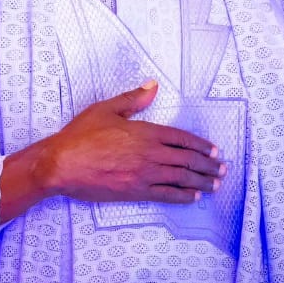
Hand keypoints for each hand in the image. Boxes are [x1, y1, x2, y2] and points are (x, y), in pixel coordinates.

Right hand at [37, 80, 223, 204]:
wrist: (62, 164)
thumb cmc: (80, 135)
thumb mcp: (105, 109)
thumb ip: (132, 99)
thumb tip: (153, 86)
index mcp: (144, 132)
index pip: (180, 138)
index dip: (199, 144)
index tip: (213, 150)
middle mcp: (149, 154)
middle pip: (186, 159)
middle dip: (207, 164)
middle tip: (222, 168)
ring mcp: (144, 174)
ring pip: (181, 178)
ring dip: (202, 180)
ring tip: (215, 184)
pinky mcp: (136, 191)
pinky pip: (166, 194)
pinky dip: (183, 195)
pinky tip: (193, 196)